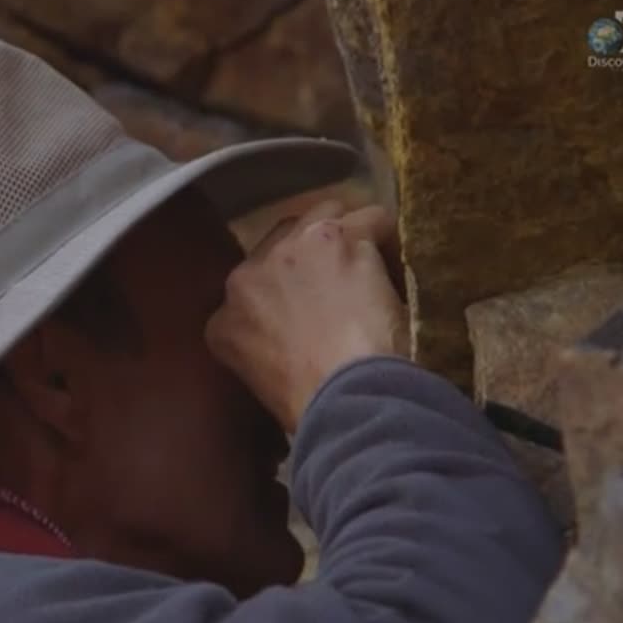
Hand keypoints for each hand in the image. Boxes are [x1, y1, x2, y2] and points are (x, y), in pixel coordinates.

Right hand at [205, 203, 407, 433]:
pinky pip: (371, 218)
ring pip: (326, 215)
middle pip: (283, 238)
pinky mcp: (337, 238)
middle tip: (343, 281)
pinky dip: (388, 237)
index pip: (252, 285)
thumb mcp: (261, 380)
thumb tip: (290, 338)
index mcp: (224, 319)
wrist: (343, 396)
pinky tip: (398, 263)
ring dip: (349, 236)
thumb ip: (261, 346)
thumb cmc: (311, 406)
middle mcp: (248, 274)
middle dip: (313, 253)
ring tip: (372, 264)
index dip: (287, 289)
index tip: (311, 308)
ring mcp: (291, 251)